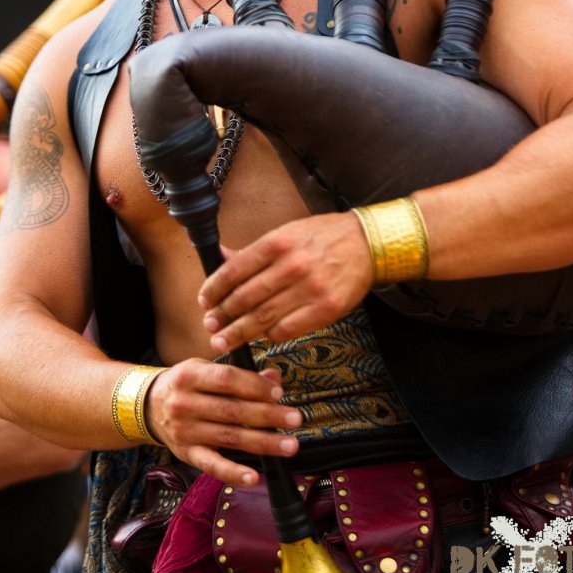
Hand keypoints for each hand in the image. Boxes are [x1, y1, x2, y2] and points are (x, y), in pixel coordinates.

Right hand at [144, 360, 301, 484]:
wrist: (148, 405)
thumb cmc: (186, 384)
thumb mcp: (206, 369)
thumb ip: (240, 373)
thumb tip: (275, 379)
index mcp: (190, 375)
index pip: (227, 379)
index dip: (254, 386)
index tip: (279, 392)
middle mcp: (185, 403)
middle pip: (232, 410)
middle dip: (267, 415)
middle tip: (295, 418)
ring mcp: (185, 431)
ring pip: (229, 438)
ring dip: (263, 443)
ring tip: (289, 445)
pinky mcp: (186, 454)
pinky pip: (212, 465)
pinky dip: (233, 473)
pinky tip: (254, 476)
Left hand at [198, 211, 372, 352]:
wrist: (368, 244)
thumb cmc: (324, 237)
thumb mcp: (286, 233)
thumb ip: (253, 251)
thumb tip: (220, 256)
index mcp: (277, 243)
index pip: (234, 270)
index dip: (214, 289)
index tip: (204, 301)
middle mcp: (291, 265)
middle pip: (245, 298)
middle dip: (222, 315)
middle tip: (210, 325)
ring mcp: (310, 289)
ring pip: (263, 317)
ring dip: (238, 332)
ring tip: (223, 340)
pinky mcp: (326, 309)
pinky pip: (288, 330)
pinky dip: (270, 336)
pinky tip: (261, 337)